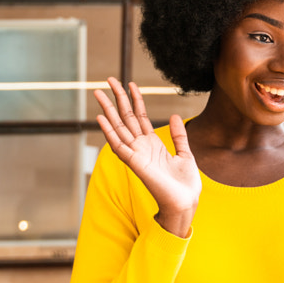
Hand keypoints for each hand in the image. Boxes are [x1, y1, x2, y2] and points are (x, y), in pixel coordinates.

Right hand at [95, 77, 200, 237]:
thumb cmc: (184, 184)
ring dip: (107, 111)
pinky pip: (118, 145)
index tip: (131, 83)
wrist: (186, 202)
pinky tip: (100, 118)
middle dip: (117, 99)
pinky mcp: (135, 164)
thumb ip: (178, 136)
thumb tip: (175, 116)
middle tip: (108, 80)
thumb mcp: (185, 153)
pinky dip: (108, 132)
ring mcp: (136, 155)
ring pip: (118, 128)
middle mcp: (141, 147)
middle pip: (126, 118)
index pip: (140, 116)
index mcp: (152, 144)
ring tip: (98, 93)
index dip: (135, 100)